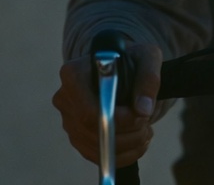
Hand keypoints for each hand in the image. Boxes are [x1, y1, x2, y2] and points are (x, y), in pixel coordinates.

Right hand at [52, 41, 163, 165]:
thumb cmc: (131, 60)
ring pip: (97, 147)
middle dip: (127, 134)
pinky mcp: (78, 137)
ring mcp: (69, 120)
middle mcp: (65, 98)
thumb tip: (143, 109)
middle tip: (147, 123)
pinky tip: (138, 141)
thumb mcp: (147, 57)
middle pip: (93, 131)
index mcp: (74, 74)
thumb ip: (148, 78)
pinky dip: (123, 155)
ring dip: (129, 145)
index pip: (89, 111)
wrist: (121, 70)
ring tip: (146, 131)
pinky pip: (98, 156)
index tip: (141, 114)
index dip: (117, 120)